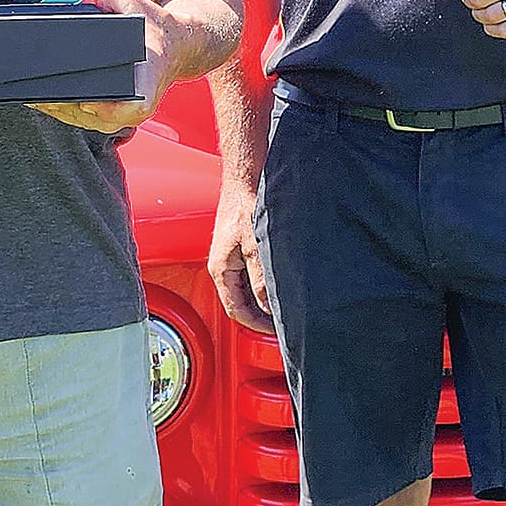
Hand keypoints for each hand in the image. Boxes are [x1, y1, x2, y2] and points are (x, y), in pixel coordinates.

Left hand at [30, 0, 174, 134]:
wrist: (176, 46)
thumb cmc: (154, 26)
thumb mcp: (130, 2)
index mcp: (150, 70)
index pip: (137, 104)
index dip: (110, 110)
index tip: (88, 104)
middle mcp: (144, 96)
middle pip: (106, 119)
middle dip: (71, 110)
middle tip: (44, 98)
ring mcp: (134, 109)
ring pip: (97, 124)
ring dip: (68, 114)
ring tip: (40, 101)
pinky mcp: (124, 113)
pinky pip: (97, 122)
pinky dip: (73, 114)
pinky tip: (53, 104)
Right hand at [208, 176, 274, 332]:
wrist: (247, 173)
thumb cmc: (247, 202)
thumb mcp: (257, 246)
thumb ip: (261, 278)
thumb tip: (268, 306)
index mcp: (220, 269)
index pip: (236, 311)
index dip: (256, 326)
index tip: (276, 331)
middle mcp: (223, 265)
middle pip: (241, 302)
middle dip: (261, 315)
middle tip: (284, 322)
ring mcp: (232, 256)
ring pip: (247, 289)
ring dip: (264, 298)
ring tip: (286, 305)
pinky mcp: (242, 246)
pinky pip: (252, 274)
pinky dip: (266, 283)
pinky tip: (281, 282)